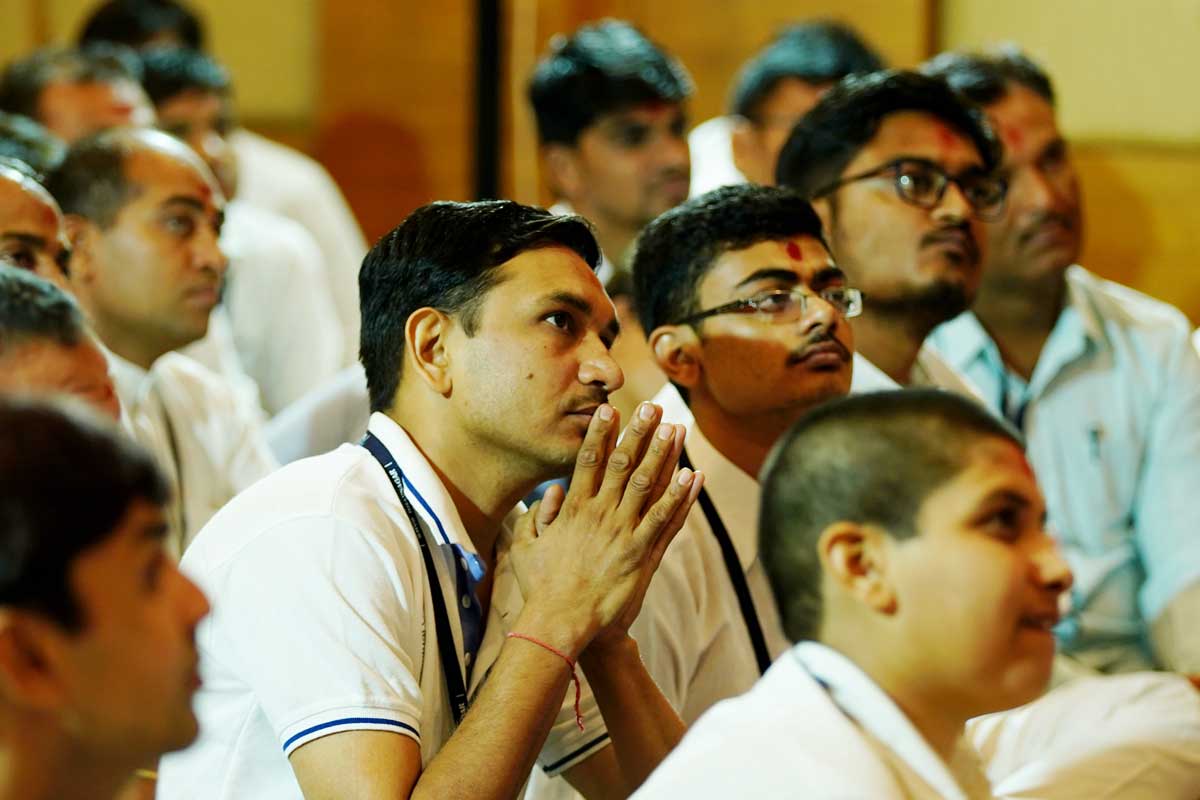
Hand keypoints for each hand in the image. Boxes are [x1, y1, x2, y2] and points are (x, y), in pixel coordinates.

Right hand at [503, 402, 700, 656]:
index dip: (601, 434)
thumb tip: (549, 493)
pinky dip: (680, 497)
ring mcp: (622, 532)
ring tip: (676, 430)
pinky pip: (665, 519)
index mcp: (573, 509)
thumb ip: (534, 518)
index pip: (589, 461)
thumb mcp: (526, 548)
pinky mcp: (641, 554)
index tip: (610, 410)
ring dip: (663, 455)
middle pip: (623, 464)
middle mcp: (600, 514)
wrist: (562, 622)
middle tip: (652, 407)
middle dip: (638, 432)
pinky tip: (693, 477)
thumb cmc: (541, 589)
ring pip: (647, 484)